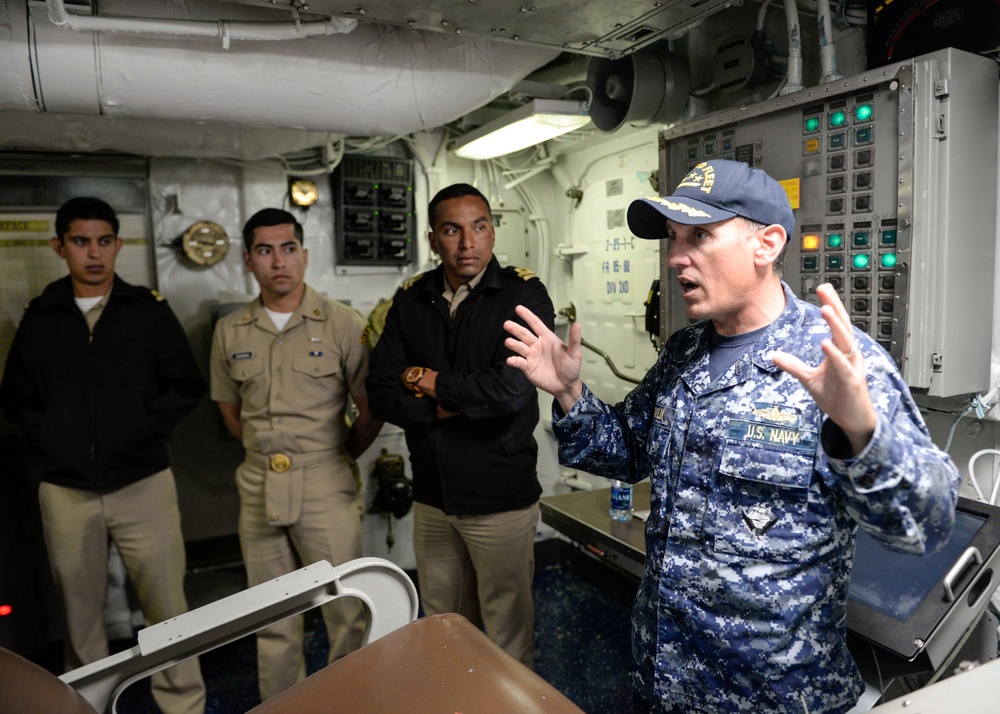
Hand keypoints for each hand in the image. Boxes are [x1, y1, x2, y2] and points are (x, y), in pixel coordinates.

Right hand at [504, 304, 583, 412]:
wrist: (566, 386)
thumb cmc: (571, 368)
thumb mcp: (575, 354)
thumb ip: (574, 339)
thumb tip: (578, 324)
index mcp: (547, 338)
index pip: (536, 324)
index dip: (527, 316)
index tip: (518, 308)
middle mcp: (537, 345)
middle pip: (524, 334)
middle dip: (516, 329)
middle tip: (507, 324)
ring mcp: (531, 356)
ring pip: (520, 347)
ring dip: (513, 344)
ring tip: (508, 342)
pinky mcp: (528, 368)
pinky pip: (520, 362)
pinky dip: (514, 361)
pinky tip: (510, 360)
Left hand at [770, 283, 876, 454]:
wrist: (851, 419)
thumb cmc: (836, 396)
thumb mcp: (809, 379)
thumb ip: (793, 365)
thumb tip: (773, 354)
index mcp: (840, 351)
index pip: (836, 323)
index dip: (830, 305)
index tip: (821, 288)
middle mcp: (848, 354)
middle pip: (842, 325)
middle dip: (834, 306)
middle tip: (824, 289)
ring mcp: (851, 367)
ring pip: (845, 341)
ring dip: (836, 325)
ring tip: (825, 309)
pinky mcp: (852, 381)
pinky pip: (843, 365)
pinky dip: (834, 354)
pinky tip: (825, 343)